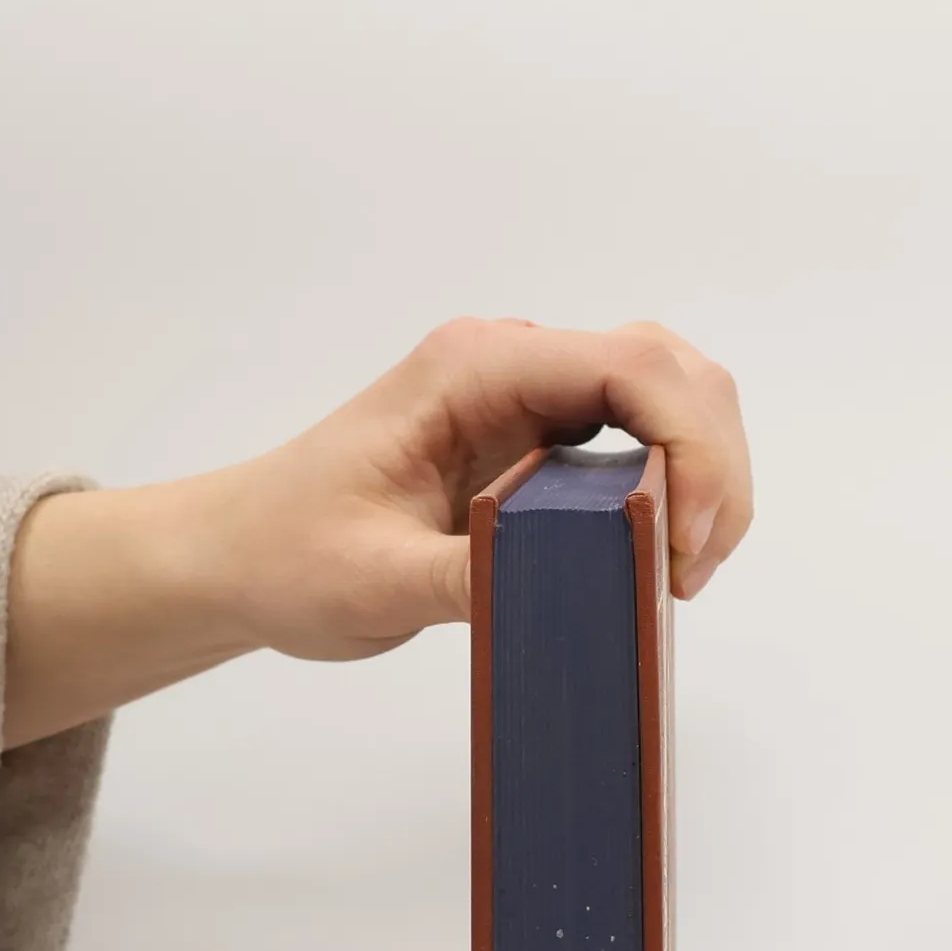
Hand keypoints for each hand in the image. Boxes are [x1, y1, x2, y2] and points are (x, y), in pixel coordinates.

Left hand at [4, 318, 751, 747]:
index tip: (680, 545)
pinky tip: (658, 559)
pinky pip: (640, 440)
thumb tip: (588, 586)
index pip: (631, 365)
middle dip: (712, 466)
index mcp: (472, 368)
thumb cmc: (288, 555)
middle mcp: (511, 364)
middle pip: (671, 371)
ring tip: (680, 574)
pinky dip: (674, 492)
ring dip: (703, 479)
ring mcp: (528, 397)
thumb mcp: (378, 582)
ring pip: (669, 399)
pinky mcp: (538, 441)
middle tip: (690, 572)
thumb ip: (480, 579)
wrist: (239, 559)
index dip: (688, 448)